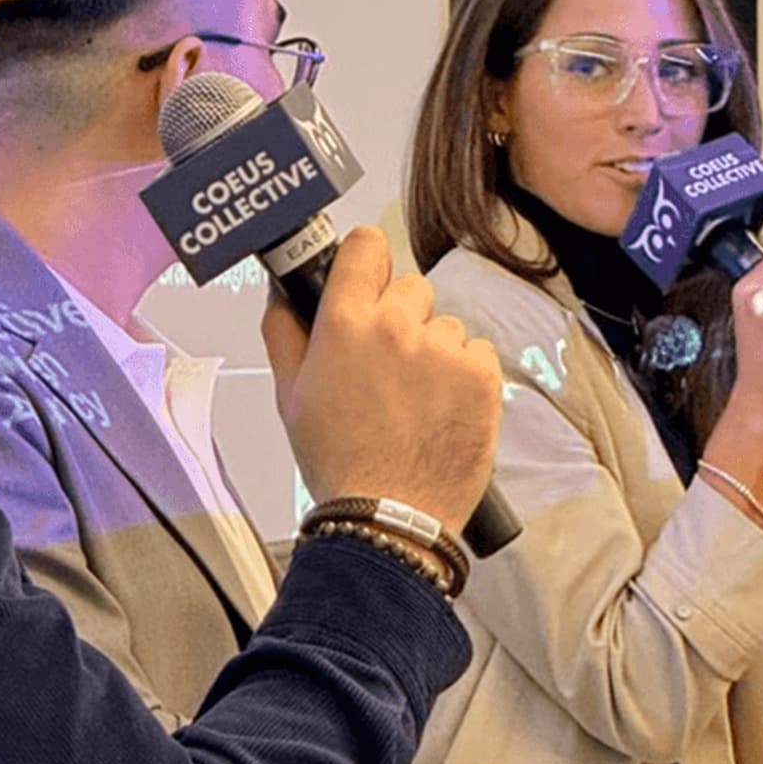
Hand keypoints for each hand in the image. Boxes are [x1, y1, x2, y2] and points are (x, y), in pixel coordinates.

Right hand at [262, 226, 499, 533]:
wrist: (388, 517)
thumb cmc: (339, 462)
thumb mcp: (290, 396)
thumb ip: (284, 332)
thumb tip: (282, 293)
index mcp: (344, 324)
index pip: (365, 246)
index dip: (367, 261)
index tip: (368, 278)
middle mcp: (395, 327)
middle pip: (410, 286)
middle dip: (402, 316)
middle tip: (390, 365)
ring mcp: (442, 350)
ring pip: (445, 325)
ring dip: (435, 351)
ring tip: (417, 400)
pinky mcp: (481, 375)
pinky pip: (477, 352)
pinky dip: (466, 375)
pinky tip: (443, 409)